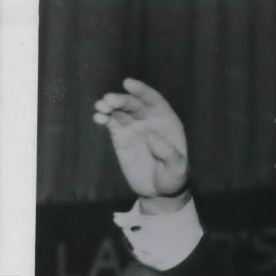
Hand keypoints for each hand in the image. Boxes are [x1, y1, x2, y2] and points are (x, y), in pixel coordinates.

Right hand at [93, 78, 188, 200]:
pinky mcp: (120, 137)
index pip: (154, 101)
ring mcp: (134, 127)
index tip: (128, 84)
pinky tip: (98, 117)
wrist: (159, 191)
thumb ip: (168, 153)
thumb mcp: (177, 169)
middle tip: (109, 100)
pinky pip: (111, 123)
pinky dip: (104, 118)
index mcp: (167, 122)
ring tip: (101, 107)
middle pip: (134, 104)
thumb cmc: (173, 178)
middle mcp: (149, 120)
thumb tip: (150, 135)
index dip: (142, 91)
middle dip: (121, 99)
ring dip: (109, 106)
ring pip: (120, 111)